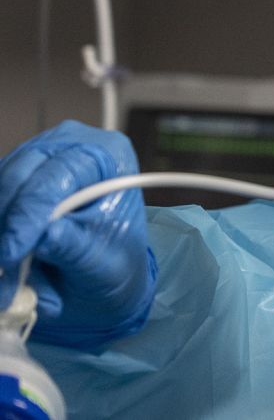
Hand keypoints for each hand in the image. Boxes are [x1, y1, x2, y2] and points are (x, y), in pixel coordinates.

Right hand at [0, 120, 155, 349]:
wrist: (104, 268)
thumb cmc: (114, 259)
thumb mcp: (103, 261)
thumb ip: (75, 247)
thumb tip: (45, 237)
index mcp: (108, 154)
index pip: (59, 174)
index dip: (31, 212)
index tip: (13, 252)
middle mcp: (70, 145)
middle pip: (20, 174)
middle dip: (9, 223)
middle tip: (5, 264)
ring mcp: (37, 157)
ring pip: (1, 189)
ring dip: (1, 232)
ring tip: (11, 275)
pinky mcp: (13, 178)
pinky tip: (7, 260)